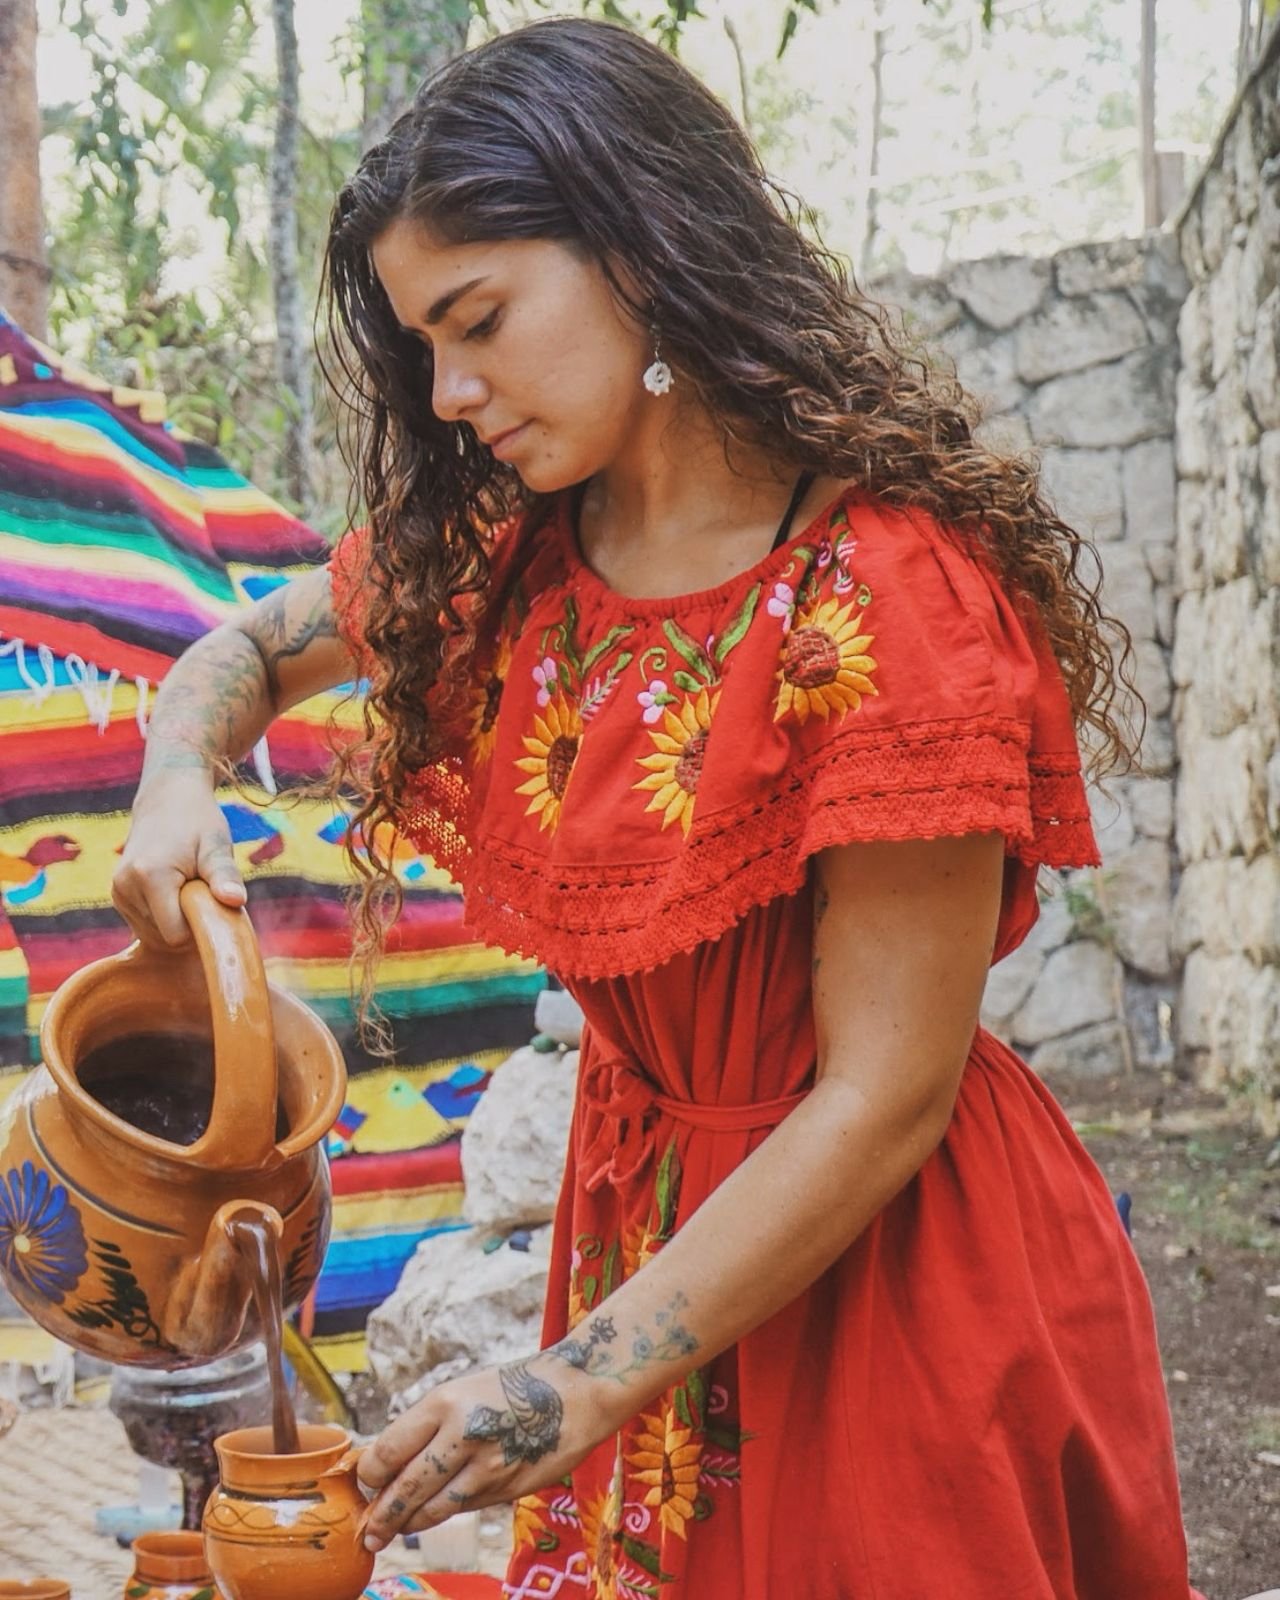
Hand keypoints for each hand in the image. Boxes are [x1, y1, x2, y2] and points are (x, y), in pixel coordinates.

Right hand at [112, 772, 245, 946]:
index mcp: (150, 876)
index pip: (176, 935)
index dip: (199, 926)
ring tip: (186, 887)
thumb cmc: (198, 822)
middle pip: (164, 937)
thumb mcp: (216, 845)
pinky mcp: (117, 895)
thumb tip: (236, 901)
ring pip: (153, 934)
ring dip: (175, 920)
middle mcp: (125, 886)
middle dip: (188, 922)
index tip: (212, 902)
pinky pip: (145, 925)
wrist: (167, 799)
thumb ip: (224, 875)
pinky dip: (163, 917)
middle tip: (200, 890)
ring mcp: (117, 892)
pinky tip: (173, 892)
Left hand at [357, 1353, 620, 1550]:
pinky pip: (464, 1508)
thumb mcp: (463, 1391)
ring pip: (433, 1509)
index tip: (365, 1482)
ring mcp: (486, 1467)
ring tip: (390, 1533)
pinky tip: (432, 1515)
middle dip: (381, 1517)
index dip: (370, 1475)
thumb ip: (428, 1426)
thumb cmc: (512, 1387)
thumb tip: (388, 1464)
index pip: (388, 1450)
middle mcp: (462, 1436)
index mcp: (444, 1403)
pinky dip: (444, 1513)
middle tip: (368, 1532)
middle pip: (405, 1489)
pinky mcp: (506, 1489)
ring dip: (408, 1524)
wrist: (576, 1391)